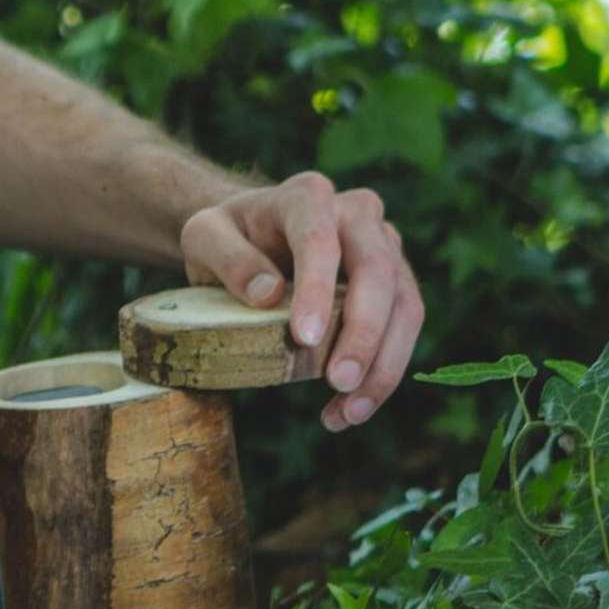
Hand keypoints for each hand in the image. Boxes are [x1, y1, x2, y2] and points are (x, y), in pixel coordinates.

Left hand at [179, 172, 421, 430]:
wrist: (250, 235)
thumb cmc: (227, 236)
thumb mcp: (203, 237)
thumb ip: (228, 257)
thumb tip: (267, 293)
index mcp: (306, 197)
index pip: (319, 239)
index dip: (317, 288)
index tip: (304, 338)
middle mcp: (357, 213)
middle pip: (377, 270)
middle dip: (363, 332)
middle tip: (337, 383)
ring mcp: (384, 245)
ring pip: (405, 303)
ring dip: (383, 363)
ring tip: (347, 411)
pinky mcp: (396, 281)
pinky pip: (405, 326)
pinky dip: (384, 372)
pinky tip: (351, 408)